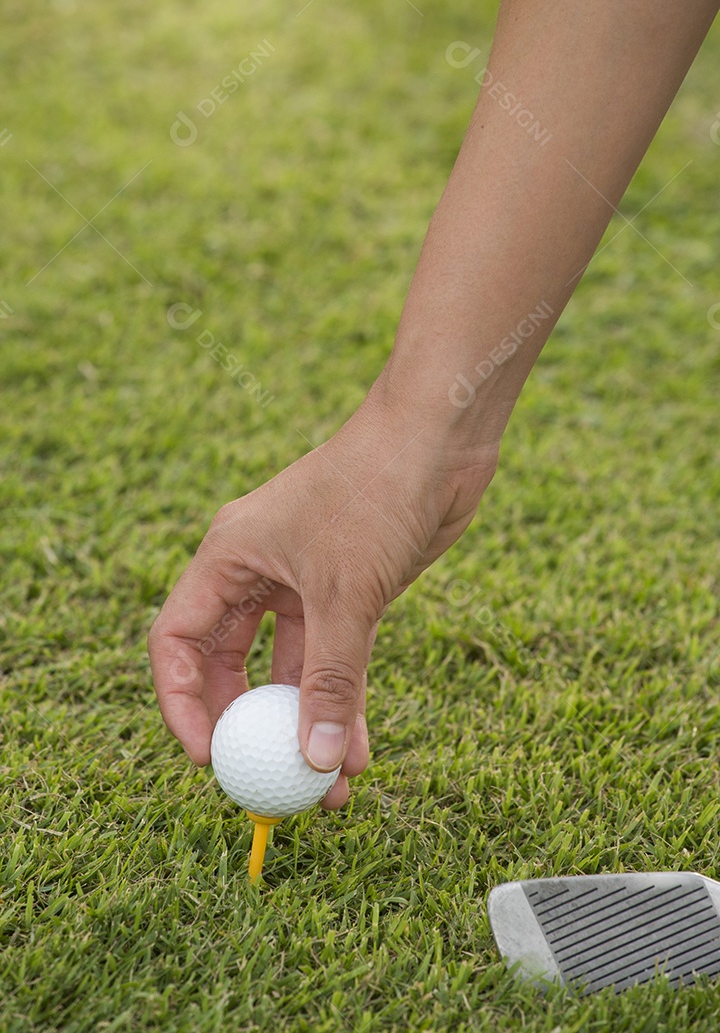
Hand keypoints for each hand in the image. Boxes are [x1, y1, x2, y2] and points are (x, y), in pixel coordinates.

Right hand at [148, 382, 497, 808]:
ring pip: (290, 669)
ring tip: (330, 790)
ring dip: (306, 724)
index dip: (183, 703)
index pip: (178, 640)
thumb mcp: (346, 593)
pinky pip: (336, 659)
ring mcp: (306, 582)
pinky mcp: (351, 591)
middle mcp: (258, 570)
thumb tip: (317, 763)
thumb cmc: (375, 493)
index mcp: (229, 556)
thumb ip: (329, 679)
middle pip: (230, 665)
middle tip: (269, 783)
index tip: (209, 758)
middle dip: (250, 726)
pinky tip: (358, 750)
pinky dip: (342, 701)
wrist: (439, 437)